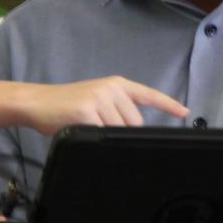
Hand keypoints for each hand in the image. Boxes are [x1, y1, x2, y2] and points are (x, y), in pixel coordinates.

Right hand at [25, 75, 187, 133]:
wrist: (38, 102)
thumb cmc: (68, 106)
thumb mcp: (97, 100)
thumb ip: (117, 109)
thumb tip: (133, 130)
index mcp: (117, 84)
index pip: (149, 94)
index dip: (168, 105)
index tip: (185, 113)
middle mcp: (112, 88)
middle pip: (135, 123)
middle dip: (123, 132)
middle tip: (98, 126)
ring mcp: (100, 98)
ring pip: (120, 130)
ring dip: (106, 135)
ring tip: (87, 126)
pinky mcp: (87, 111)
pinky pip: (102, 134)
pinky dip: (95, 138)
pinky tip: (81, 129)